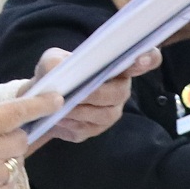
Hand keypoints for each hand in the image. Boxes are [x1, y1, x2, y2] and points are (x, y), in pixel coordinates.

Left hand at [28, 45, 159, 146]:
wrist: (41, 99)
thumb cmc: (56, 74)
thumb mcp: (52, 61)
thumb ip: (56, 61)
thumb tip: (60, 68)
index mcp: (117, 66)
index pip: (147, 59)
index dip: (148, 59)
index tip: (139, 59)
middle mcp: (120, 89)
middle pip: (119, 93)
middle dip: (96, 93)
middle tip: (75, 92)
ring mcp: (110, 111)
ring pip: (104, 114)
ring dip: (80, 110)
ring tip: (59, 106)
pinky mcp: (95, 129)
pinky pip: (88, 129)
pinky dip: (71, 123)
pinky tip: (58, 118)